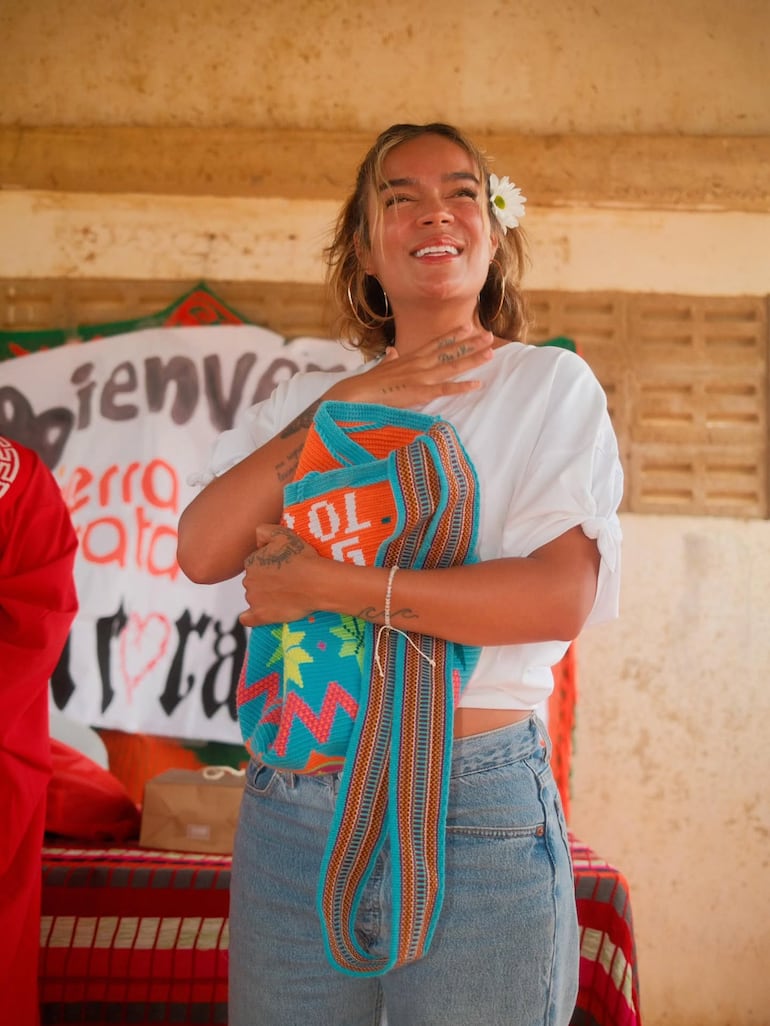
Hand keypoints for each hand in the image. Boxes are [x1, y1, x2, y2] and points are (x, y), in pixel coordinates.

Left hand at [238, 524, 320, 627]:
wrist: (316, 583)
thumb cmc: (303, 558)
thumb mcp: (283, 534)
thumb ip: (263, 531)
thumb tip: (257, 538)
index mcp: (251, 561)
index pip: (255, 564)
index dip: (269, 566)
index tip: (282, 567)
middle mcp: (248, 580)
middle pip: (254, 580)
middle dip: (266, 581)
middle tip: (286, 581)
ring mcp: (254, 599)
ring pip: (254, 597)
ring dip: (264, 596)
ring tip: (285, 595)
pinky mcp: (261, 615)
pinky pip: (247, 619)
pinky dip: (250, 617)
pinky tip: (258, 615)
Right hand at [328, 325, 494, 407]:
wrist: (357, 393)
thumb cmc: (368, 383)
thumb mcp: (382, 367)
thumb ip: (390, 359)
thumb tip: (392, 352)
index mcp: (411, 358)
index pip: (436, 344)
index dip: (453, 335)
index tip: (468, 326)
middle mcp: (419, 364)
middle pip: (450, 351)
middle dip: (471, 343)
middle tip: (490, 336)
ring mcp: (421, 377)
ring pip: (452, 366)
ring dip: (472, 359)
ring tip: (491, 352)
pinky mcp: (420, 392)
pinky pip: (445, 389)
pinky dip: (462, 387)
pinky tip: (477, 384)